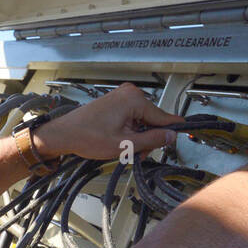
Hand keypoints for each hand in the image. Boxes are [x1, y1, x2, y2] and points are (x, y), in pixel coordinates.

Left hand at [33, 83, 183, 160]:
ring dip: (138, 137)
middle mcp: (129, 94)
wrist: (65, 134)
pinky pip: (132, 118)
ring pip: (142, 121)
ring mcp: (122, 97)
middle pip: (153, 120)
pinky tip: (121, 141)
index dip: (170, 132)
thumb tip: (170, 136)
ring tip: (125, 149)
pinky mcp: (116, 103)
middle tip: (138, 154)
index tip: (183, 136)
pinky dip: (130, 132)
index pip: (163, 117)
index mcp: (134, 99)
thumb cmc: (86, 136)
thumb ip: (151, 140)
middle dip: (148, 139)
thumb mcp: (124, 144)